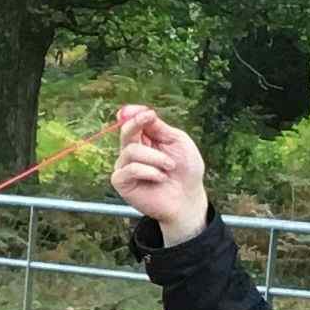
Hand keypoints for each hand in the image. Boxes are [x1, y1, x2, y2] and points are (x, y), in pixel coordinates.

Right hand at [108, 104, 210, 246]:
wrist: (188, 198)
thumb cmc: (186, 170)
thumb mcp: (177, 141)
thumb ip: (159, 128)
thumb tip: (144, 111)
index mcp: (145, 140)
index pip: (133, 122)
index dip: (135, 114)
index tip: (148, 112)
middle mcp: (132, 152)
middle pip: (125, 131)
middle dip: (136, 123)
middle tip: (149, 118)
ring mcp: (125, 166)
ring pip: (131, 150)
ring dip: (155, 157)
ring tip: (170, 167)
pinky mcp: (121, 182)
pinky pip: (129, 169)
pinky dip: (148, 171)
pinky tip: (160, 178)